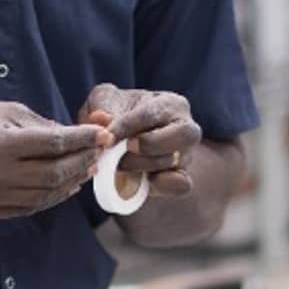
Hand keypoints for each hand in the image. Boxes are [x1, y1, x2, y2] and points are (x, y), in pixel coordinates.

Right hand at [0, 102, 111, 220]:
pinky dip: (51, 197)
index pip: (54, 143)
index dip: (83, 139)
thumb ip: (44, 124)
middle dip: (82, 162)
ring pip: (45, 195)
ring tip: (85, 168)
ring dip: (71, 182)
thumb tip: (85, 133)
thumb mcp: (6, 111)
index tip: (104, 134)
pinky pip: (29, 207)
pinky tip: (63, 185)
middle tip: (98, 152)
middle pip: (54, 174)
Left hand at [78, 85, 201, 197]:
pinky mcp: (182, 179)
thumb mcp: (105, 102)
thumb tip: (100, 118)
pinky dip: (160, 185)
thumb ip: (102, 108)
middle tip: (122, 149)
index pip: (152, 113)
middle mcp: (186, 128)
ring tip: (118, 164)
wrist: (120, 139)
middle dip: (148, 144)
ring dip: (141, 166)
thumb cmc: (116, 114)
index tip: (107, 138)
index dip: (127, 127)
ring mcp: (187, 155)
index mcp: (170, 103)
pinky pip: (181, 185)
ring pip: (173, 161)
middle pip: (183, 135)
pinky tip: (140, 180)